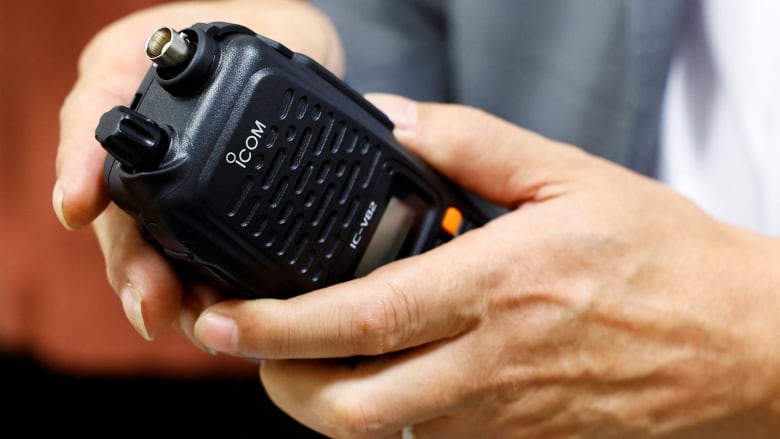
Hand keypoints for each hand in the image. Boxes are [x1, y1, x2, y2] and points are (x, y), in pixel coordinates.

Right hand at [52, 0, 343, 340]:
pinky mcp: (205, 211)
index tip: (77, 207)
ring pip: (150, 246)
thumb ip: (196, 60)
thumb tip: (162, 123)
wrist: (304, 56)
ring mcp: (170, 180)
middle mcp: (144, 139)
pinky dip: (197, 289)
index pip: (91, 123)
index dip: (81, 167)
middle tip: (152, 302)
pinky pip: (191, 257)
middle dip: (131, 262)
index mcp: (128, 80)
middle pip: (118, 212)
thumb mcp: (239, 30)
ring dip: (162, 288)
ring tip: (184, 318)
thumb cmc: (269, 29)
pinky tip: (210, 312)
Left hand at [191, 94, 779, 437]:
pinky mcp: (513, 434)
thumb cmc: (663, 258)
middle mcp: (490, 362)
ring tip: (294, 349)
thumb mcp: (571, 175)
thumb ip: (472, 143)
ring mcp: (499, 411)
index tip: (225, 316)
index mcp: (500, 287)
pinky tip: (370, 363)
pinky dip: (374, 404)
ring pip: (376, 430)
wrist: (736, 342)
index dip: (279, 326)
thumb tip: (397, 120)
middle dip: (274, 382)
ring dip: (317, 395)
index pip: (363, 318)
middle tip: (243, 340)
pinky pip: (421, 434)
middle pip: (348, 405)